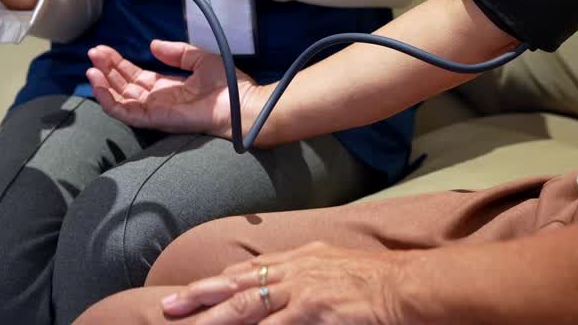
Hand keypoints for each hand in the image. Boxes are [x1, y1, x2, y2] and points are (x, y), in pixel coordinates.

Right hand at [86, 40, 262, 138]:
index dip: (119, 62)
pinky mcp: (154, 119)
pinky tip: (99, 83)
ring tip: (91, 67)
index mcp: (167, 86)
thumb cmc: (228, 84)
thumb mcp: (199, 59)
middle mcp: (157, 99)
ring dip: (103, 84)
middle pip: (124, 85)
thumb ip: (176, 52)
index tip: (103, 49)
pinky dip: (109, 99)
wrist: (241, 103)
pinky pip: (125, 112)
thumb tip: (152, 45)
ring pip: (120, 99)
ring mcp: (154, 111)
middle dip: (107, 69)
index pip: (135, 75)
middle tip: (93, 52)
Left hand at [160, 242, 411, 324]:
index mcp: (301, 259)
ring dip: (212, 318)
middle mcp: (295, 270)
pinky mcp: (313, 309)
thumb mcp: (338, 267)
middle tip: (168, 306)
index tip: (192, 289)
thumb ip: (311, 274)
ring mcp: (301, 290)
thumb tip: (292, 287)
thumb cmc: (382, 282)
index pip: (249, 269)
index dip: (218, 281)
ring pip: (245, 305)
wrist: (409, 285)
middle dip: (200, 295)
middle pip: (237, 284)